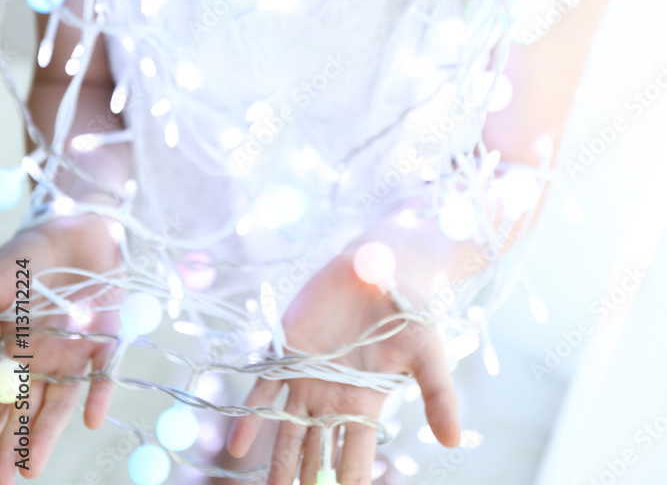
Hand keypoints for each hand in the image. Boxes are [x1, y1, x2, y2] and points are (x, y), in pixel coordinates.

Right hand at [0, 209, 124, 482]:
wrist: (85, 225)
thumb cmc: (37, 248)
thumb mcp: (8, 266)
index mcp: (9, 344)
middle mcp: (39, 356)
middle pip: (22, 407)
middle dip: (10, 444)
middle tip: (3, 481)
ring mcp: (72, 351)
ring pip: (57, 400)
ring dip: (46, 434)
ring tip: (32, 470)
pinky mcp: (106, 338)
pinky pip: (103, 371)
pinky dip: (99, 392)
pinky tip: (91, 418)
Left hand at [225, 251, 459, 484]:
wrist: (379, 267)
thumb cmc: (407, 311)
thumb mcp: (427, 352)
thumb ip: (438, 395)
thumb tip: (454, 441)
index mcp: (365, 402)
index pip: (354, 454)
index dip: (349, 481)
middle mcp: (332, 396)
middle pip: (317, 450)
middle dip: (308, 481)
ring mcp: (306, 377)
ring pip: (288, 429)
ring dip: (276, 464)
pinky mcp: (285, 351)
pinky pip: (263, 390)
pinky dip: (250, 417)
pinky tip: (238, 447)